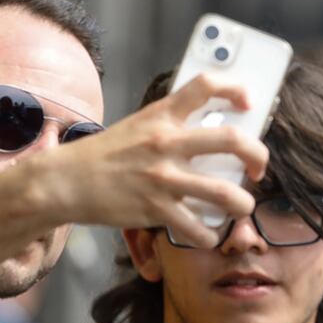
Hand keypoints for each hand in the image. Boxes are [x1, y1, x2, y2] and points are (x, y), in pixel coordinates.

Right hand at [45, 73, 269, 246]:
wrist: (64, 182)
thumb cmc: (107, 155)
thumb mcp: (139, 127)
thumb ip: (173, 126)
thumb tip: (216, 135)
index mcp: (162, 116)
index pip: (204, 86)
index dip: (234, 88)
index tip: (248, 102)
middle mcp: (166, 142)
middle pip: (232, 141)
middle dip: (258, 157)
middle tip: (259, 169)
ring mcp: (163, 177)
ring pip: (225, 193)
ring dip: (244, 205)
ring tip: (242, 207)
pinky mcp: (155, 209)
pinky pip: (198, 228)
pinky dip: (209, 236)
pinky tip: (208, 234)